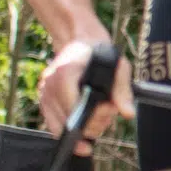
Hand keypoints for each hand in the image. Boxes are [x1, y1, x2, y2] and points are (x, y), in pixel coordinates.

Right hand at [37, 38, 131, 153]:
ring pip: (63, 128)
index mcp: (65, 73)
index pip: (76, 109)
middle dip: (94, 122)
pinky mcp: (43, 102)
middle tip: (108, 109)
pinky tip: (87, 118)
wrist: (81, 42)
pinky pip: (56, 127)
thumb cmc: (100, 52)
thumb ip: (122, 90)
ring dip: (85, 127)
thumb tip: (127, 113)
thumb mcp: (118, 67)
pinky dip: (73, 128)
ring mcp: (44, 94)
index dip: (96, 115)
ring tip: (98, 111)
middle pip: (70, 122)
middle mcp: (49, 84)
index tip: (110, 109)